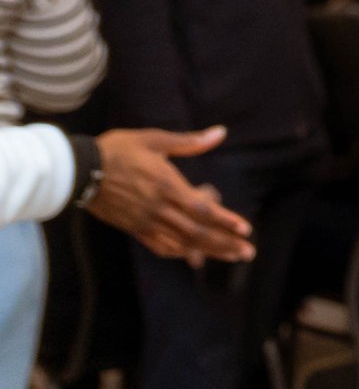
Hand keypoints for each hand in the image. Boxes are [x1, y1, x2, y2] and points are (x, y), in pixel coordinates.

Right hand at [89, 127, 254, 267]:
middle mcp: (160, 209)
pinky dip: (179, 252)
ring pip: (182, 242)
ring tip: (232, 257)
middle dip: (225, 243)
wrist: (78, 170)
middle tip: (249, 253)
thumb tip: (220, 132)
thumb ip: (189, 142)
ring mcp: (146, 222)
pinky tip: (193, 256)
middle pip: (198, 232)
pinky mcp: (134, 228)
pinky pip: (160, 246)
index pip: (203, 209)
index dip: (225, 221)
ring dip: (209, 251)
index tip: (246, 230)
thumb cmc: (118, 150)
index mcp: (168, 187)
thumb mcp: (154, 140)